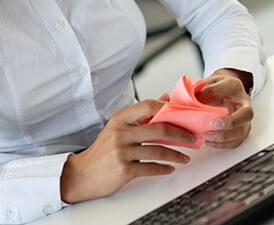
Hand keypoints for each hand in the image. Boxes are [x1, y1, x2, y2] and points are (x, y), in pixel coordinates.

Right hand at [60, 99, 195, 203]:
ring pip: (158, 151)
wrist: (81, 175)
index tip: (182, 114)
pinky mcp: (124, 170)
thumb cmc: (103, 151)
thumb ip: (141, 115)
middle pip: (159, 129)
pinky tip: (170, 168)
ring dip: (176, 155)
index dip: (168, 108)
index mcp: (119, 119)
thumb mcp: (118, 128)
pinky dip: (164, 168)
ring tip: (185, 158)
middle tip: (191, 138)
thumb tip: (164, 98)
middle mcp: (120, 133)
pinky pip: (151, 168)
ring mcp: (122, 152)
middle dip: (180, 134)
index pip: (147, 106)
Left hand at [196, 69, 253, 148]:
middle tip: (213, 124)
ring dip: (224, 137)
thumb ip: (200, 89)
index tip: (197, 101)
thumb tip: (188, 101)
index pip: (227, 89)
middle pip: (246, 114)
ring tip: (207, 136)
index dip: (211, 95)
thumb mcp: (207, 83)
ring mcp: (245, 118)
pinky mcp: (242, 130)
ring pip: (242, 131)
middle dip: (231, 122)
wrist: (226, 91)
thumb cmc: (216, 88)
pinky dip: (222, 144)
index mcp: (234, 86)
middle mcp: (244, 102)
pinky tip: (210, 142)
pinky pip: (236, 141)